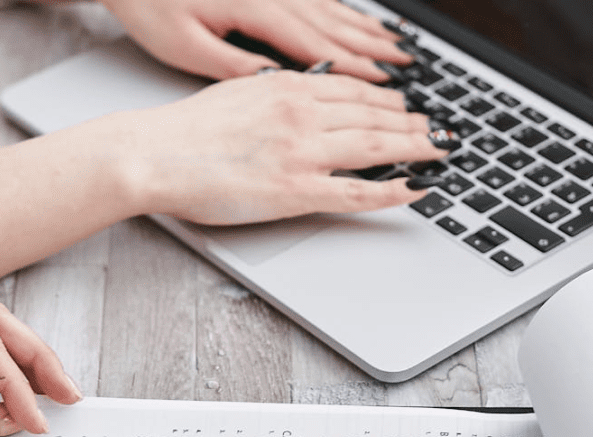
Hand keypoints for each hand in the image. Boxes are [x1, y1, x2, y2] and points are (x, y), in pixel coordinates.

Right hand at [93, 70, 446, 223]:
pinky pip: (357, 191)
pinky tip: (415, 189)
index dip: (389, 99)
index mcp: (288, 89)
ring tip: (437, 154)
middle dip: (413, 123)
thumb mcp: (237, 91)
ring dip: (414, 149)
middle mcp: (303, 115)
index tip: (406, 105)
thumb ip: (274, 92)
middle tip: (437, 131)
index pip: (354, 90)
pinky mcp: (295, 190)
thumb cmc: (185, 130)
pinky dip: (392, 190)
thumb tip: (297, 92)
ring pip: (375, 147)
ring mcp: (302, 153)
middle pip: (375, 116)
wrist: (154, 154)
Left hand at [101, 0, 410, 80]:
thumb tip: (274, 84)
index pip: (317, 46)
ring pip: (330, 9)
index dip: (354, 68)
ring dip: (365, 29)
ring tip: (395, 45)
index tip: (385, 85)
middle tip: (407, 67)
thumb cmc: (150, 5)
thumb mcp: (184, 46)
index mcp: (256, 11)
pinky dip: (342, 12)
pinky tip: (355, 21)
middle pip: (334, 25)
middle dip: (374, 49)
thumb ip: (234, 65)